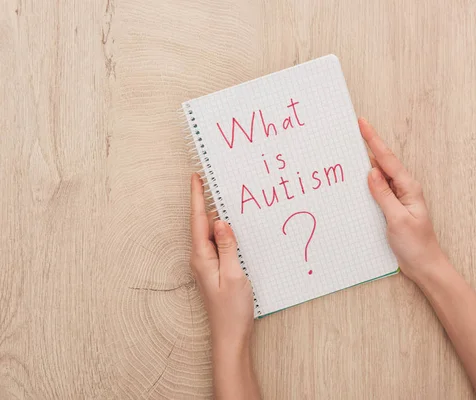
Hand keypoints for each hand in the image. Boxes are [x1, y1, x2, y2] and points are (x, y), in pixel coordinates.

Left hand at [189, 173, 253, 351]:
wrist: (230, 336)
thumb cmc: (232, 310)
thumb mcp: (234, 274)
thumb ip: (227, 246)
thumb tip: (220, 221)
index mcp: (202, 257)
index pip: (198, 220)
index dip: (197, 196)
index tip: (196, 177)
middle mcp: (200, 258)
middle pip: (202, 223)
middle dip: (205, 201)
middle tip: (210, 179)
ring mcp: (206, 264)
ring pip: (209, 233)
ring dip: (215, 216)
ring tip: (222, 197)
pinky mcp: (214, 270)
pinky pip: (216, 244)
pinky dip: (222, 232)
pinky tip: (231, 227)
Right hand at [359, 118, 445, 283]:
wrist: (425, 265)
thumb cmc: (415, 245)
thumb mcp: (397, 219)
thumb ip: (384, 195)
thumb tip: (371, 172)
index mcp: (408, 188)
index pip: (387, 160)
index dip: (374, 140)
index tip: (362, 124)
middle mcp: (404, 189)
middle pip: (383, 163)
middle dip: (368, 146)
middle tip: (351, 132)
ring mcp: (398, 198)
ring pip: (379, 175)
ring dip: (365, 164)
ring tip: (349, 152)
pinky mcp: (392, 208)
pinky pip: (378, 190)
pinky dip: (367, 183)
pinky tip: (356, 181)